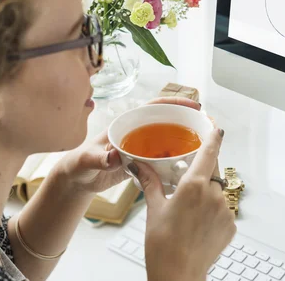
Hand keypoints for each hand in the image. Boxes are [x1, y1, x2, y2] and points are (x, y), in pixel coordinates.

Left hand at [56, 97, 201, 193]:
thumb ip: (100, 158)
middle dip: (187, 120)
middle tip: (207, 126)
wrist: (77, 181)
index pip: (154, 106)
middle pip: (167, 121)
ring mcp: (142, 147)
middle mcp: (137, 132)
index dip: (175, 103)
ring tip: (204, 145)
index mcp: (127, 123)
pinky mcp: (143, 163)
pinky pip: (164, 158)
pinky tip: (188, 166)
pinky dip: (177, 160)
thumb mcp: (88, 160)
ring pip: (168, 140)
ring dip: (185, 141)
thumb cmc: (79, 165)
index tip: (193, 105)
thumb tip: (114, 155)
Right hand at [129, 128, 235, 280]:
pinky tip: (198, 224)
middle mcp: (213, 195)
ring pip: (218, 191)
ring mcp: (225, 210)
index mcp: (194, 185)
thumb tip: (138, 165)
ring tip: (190, 211)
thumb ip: (150, 182)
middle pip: (214, 171)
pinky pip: (223, 209)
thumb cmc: (163, 245)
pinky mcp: (231, 225)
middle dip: (204, 171)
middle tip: (189, 182)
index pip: (209, 152)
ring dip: (207, 194)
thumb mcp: (154, 209)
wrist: (178, 275)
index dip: (214, 138)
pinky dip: (213, 211)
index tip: (217, 128)